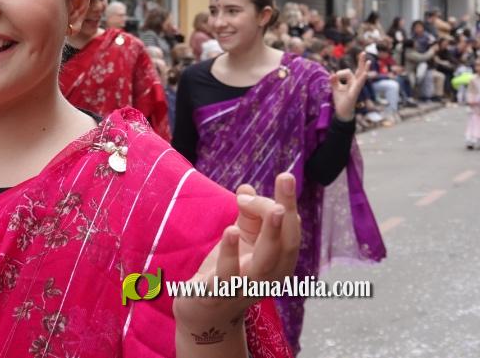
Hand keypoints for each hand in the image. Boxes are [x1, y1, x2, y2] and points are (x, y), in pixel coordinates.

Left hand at [173, 173, 300, 331]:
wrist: (203, 315)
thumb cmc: (227, 273)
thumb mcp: (240, 243)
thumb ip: (246, 217)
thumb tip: (246, 188)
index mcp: (278, 263)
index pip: (290, 233)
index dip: (289, 204)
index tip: (285, 177)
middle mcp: (267, 278)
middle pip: (283, 247)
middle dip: (286, 217)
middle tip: (286, 185)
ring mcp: (243, 289)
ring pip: (263, 264)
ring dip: (268, 235)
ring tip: (271, 209)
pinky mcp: (215, 295)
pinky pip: (226, 277)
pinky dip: (230, 254)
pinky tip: (231, 231)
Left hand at [331, 52, 368, 120]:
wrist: (342, 112)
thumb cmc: (340, 100)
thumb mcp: (335, 89)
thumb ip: (333, 81)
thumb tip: (332, 74)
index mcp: (351, 82)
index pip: (348, 71)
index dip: (340, 73)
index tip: (334, 77)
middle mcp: (355, 83)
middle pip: (360, 70)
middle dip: (361, 61)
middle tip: (364, 52)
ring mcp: (356, 88)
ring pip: (359, 76)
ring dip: (363, 68)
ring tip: (368, 61)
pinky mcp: (354, 93)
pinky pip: (358, 85)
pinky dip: (361, 79)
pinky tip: (365, 73)